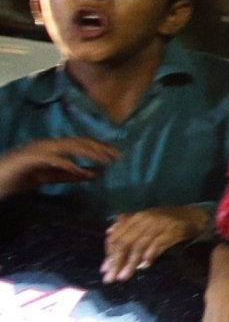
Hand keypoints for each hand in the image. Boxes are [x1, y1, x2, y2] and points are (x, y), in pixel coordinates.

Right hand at [0, 136, 117, 196]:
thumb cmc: (18, 178)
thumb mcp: (48, 177)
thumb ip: (69, 175)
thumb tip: (94, 173)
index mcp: (51, 148)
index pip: (79, 144)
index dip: (99, 147)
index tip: (116, 154)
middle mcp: (45, 145)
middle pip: (77, 142)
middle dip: (98, 147)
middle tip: (117, 155)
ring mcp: (36, 150)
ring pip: (66, 146)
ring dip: (87, 151)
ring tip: (103, 159)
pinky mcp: (27, 159)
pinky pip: (50, 158)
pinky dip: (65, 162)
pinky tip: (78, 168)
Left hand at [101, 205, 207, 282]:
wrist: (194, 216)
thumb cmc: (167, 220)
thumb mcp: (145, 219)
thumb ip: (127, 224)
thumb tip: (108, 232)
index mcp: (136, 217)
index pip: (117, 236)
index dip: (109, 253)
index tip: (104, 269)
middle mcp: (145, 220)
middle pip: (125, 243)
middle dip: (116, 262)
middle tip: (110, 278)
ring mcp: (158, 225)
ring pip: (139, 246)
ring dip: (130, 264)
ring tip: (124, 277)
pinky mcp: (171, 231)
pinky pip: (157, 245)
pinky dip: (149, 256)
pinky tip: (144, 267)